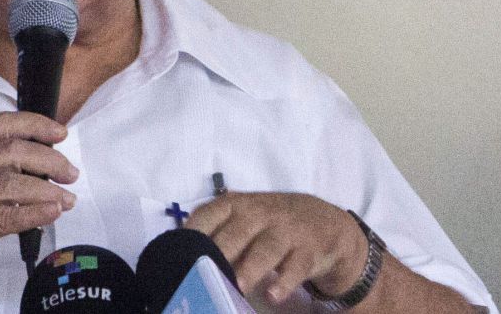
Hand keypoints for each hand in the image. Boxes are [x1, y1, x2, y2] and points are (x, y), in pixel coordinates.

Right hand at [0, 112, 78, 304]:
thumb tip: (41, 163)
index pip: (2, 124)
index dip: (35, 124)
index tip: (60, 132)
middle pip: (12, 151)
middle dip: (49, 160)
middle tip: (70, 173)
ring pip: (11, 182)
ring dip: (47, 190)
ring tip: (67, 199)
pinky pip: (6, 217)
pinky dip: (34, 214)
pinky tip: (52, 213)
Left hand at [185, 192, 367, 306]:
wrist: (323, 221)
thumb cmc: (268, 224)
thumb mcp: (242, 219)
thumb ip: (215, 234)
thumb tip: (179, 260)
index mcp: (234, 205)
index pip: (209, 215)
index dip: (193, 233)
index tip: (178, 255)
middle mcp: (259, 213)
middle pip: (236, 233)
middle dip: (220, 254)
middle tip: (203, 277)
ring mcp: (285, 230)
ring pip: (266, 248)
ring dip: (250, 268)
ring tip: (237, 287)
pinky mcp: (309, 249)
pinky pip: (297, 265)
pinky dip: (285, 280)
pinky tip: (273, 295)